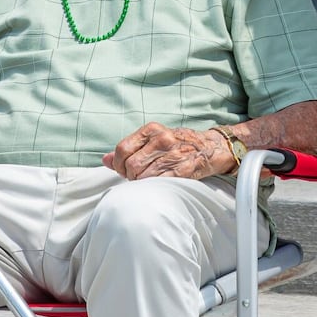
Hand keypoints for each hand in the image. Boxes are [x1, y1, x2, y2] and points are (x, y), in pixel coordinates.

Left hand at [103, 122, 230, 180]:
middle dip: (131, 177)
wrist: (211, 148)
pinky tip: (160, 184)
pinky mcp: (183, 169)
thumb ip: (129, 149)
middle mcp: (162, 139)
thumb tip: (105, 160)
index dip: (119, 164)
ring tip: (151, 180)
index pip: (122, 149)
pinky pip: (159, 183)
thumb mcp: (153, 140)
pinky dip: (155, 187)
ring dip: (143, 183)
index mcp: (151, 129)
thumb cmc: (178, 145)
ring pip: (143, 177)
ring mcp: (173, 154)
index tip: (125, 170)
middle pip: (131, 166)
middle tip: (140, 178)